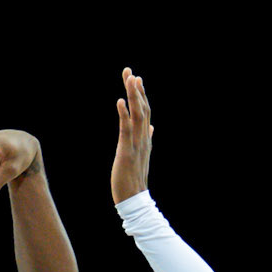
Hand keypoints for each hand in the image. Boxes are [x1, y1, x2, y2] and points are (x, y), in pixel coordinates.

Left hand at [111, 68, 152, 203]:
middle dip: (135, 89)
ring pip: (137, 115)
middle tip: (129, 71)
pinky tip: (120, 101)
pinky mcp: (127, 152)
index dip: (141, 95)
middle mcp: (143, 139)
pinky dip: (124, 114)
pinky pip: (126, 130)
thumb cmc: (134, 179)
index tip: (136, 78)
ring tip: (129, 79)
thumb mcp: (141, 155)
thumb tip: (151, 127)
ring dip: (133, 96)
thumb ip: (146, 138)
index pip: (145, 112)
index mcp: (146, 138)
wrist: (134, 200)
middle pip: (142, 109)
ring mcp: (136, 144)